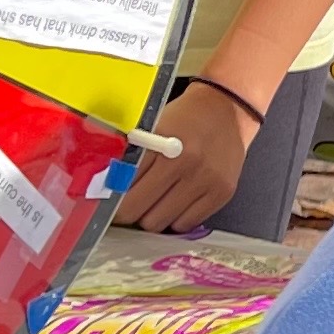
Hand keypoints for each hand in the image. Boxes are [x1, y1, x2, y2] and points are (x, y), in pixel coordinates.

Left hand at [115, 81, 254, 231]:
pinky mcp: (222, 193)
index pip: (123, 184)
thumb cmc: (183, 119)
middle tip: (129, 203)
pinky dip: (176, 217)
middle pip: (137, 210)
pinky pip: (186, 224)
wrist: (226, 109)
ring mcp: (206, 181)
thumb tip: (107, 188)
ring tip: (155, 201)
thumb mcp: (152, 127)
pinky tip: (176, 202)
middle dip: (128, 210)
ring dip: (152, 215)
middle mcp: (185, 164)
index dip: (111, 196)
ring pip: (160, 222)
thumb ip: (131, 156)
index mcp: (161, 143)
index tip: (108, 199)